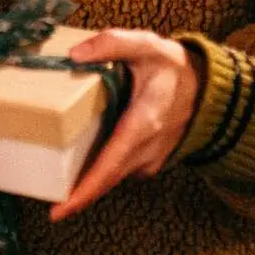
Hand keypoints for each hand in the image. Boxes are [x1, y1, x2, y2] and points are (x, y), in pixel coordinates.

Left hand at [48, 29, 202, 221]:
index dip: (85, 191)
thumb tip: (74, 55)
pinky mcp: (150, 161)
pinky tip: (81, 162)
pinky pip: (120, 171)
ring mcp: (151, 159)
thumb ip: (112, 44)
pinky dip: (101, 171)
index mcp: (143, 124)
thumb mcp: (146, 46)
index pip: (110, 166)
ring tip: (56, 182)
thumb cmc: (172, 67)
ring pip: (112, 177)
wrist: (208, 89)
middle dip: (76, 195)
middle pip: (106, 179)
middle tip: (46, 203)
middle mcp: (147, 149)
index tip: (60, 210)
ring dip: (87, 182)